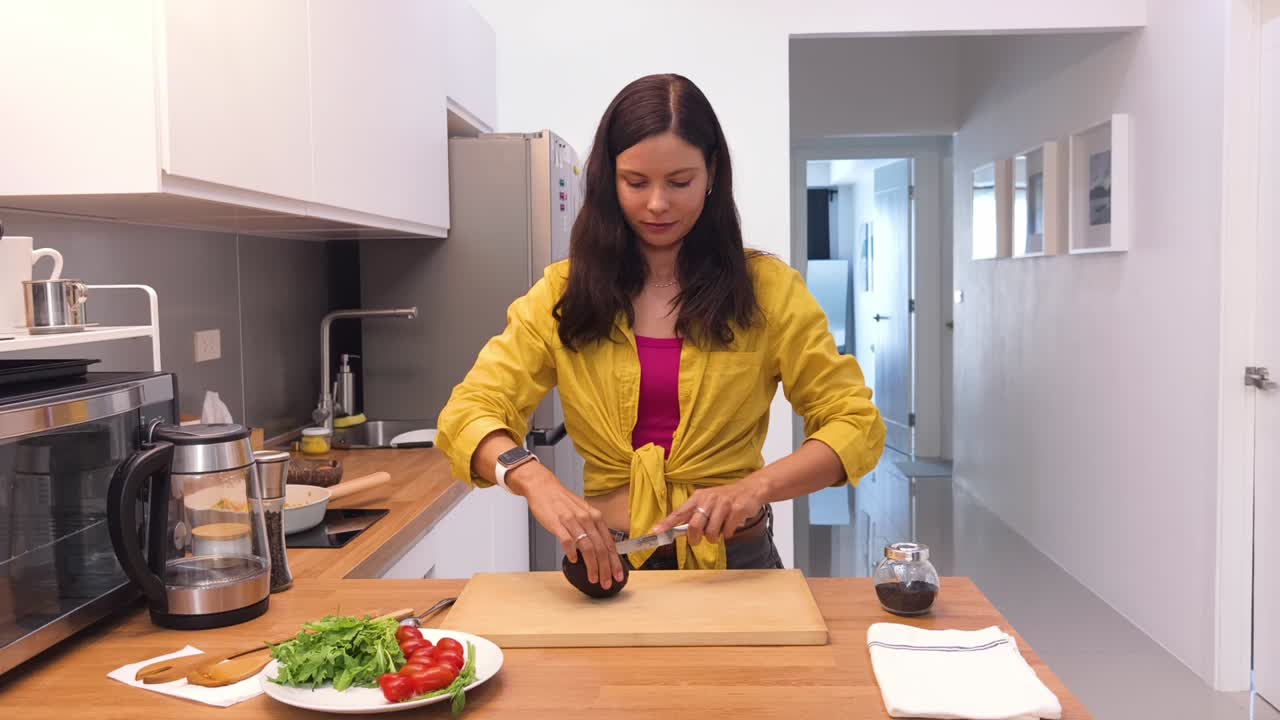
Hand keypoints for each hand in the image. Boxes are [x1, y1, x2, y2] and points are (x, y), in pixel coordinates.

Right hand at [508, 464, 624, 588]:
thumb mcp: (583, 512)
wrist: (544, 487)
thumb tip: (601, 548)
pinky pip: (568, 541)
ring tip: (593, 578)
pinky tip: (573, 560)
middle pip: (601, 548)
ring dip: (592, 566)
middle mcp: (587, 518)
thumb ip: (592, 529)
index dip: (615, 562)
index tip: (618, 575)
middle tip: (606, 582)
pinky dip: (572, 553)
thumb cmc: (562, 501)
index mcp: (595, 517)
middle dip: (606, 568)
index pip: (609, 543)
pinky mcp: (557, 523)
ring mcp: (572, 521)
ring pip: (587, 547)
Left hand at [653, 478, 766, 545]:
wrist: (750, 490)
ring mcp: (723, 504)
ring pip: (711, 532)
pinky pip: (727, 531)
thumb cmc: (725, 499)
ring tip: (718, 532)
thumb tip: (676, 529)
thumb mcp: (706, 501)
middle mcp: (709, 499)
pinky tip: (730, 526)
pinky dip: (728, 534)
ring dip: (713, 538)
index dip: (667, 523)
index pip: (679, 512)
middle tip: (698, 541)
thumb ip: (693, 514)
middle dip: (695, 538)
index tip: (656, 531)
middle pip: (694, 526)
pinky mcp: (736, 510)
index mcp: (698, 498)